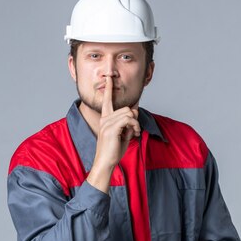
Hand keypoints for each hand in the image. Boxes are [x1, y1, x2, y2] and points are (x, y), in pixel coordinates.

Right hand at [86, 76, 139, 192]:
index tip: (109, 77)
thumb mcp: (123, 134)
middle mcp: (104, 119)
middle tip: (135, 130)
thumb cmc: (113, 150)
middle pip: (126, 108)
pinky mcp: (111, 129)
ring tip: (134, 133)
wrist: (106, 162)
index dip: (108, 88)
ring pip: (128, 113)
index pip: (107, 100)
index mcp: (105, 118)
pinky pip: (129, 120)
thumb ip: (128, 123)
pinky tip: (134, 134)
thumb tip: (134, 111)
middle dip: (135, 118)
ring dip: (136, 124)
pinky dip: (135, 126)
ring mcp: (106, 123)